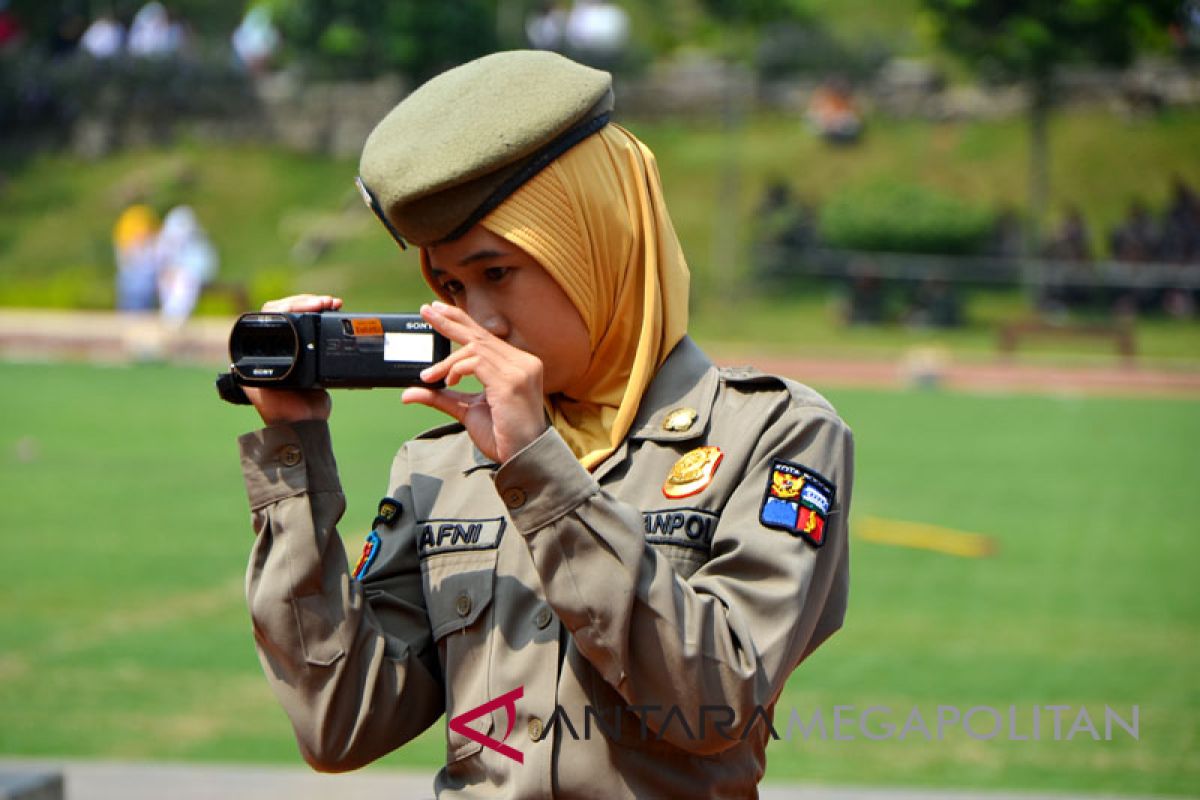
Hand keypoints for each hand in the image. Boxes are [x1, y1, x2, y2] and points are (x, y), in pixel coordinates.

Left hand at [244, 294, 342, 424]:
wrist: (305, 425)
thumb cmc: (281, 412)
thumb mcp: (262, 392)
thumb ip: (258, 375)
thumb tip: (255, 356)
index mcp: (260, 349)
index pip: (271, 314)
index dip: (291, 305)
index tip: (310, 305)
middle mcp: (275, 344)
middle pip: (287, 310)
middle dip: (306, 302)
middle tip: (325, 302)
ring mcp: (294, 346)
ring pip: (302, 315)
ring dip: (317, 306)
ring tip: (333, 304)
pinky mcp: (311, 352)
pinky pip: (316, 328)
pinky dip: (326, 318)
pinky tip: (335, 312)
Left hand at [401, 302, 547, 463]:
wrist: (522, 458)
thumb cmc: (502, 436)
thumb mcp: (465, 410)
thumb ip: (441, 397)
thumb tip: (409, 391)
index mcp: (518, 365)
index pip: (486, 337)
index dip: (462, 322)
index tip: (438, 311)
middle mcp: (523, 362)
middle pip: (480, 334)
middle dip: (449, 322)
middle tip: (426, 311)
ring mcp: (519, 370)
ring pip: (474, 349)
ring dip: (446, 362)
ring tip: (429, 375)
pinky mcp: (511, 381)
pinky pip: (476, 363)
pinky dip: (455, 368)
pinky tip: (446, 381)